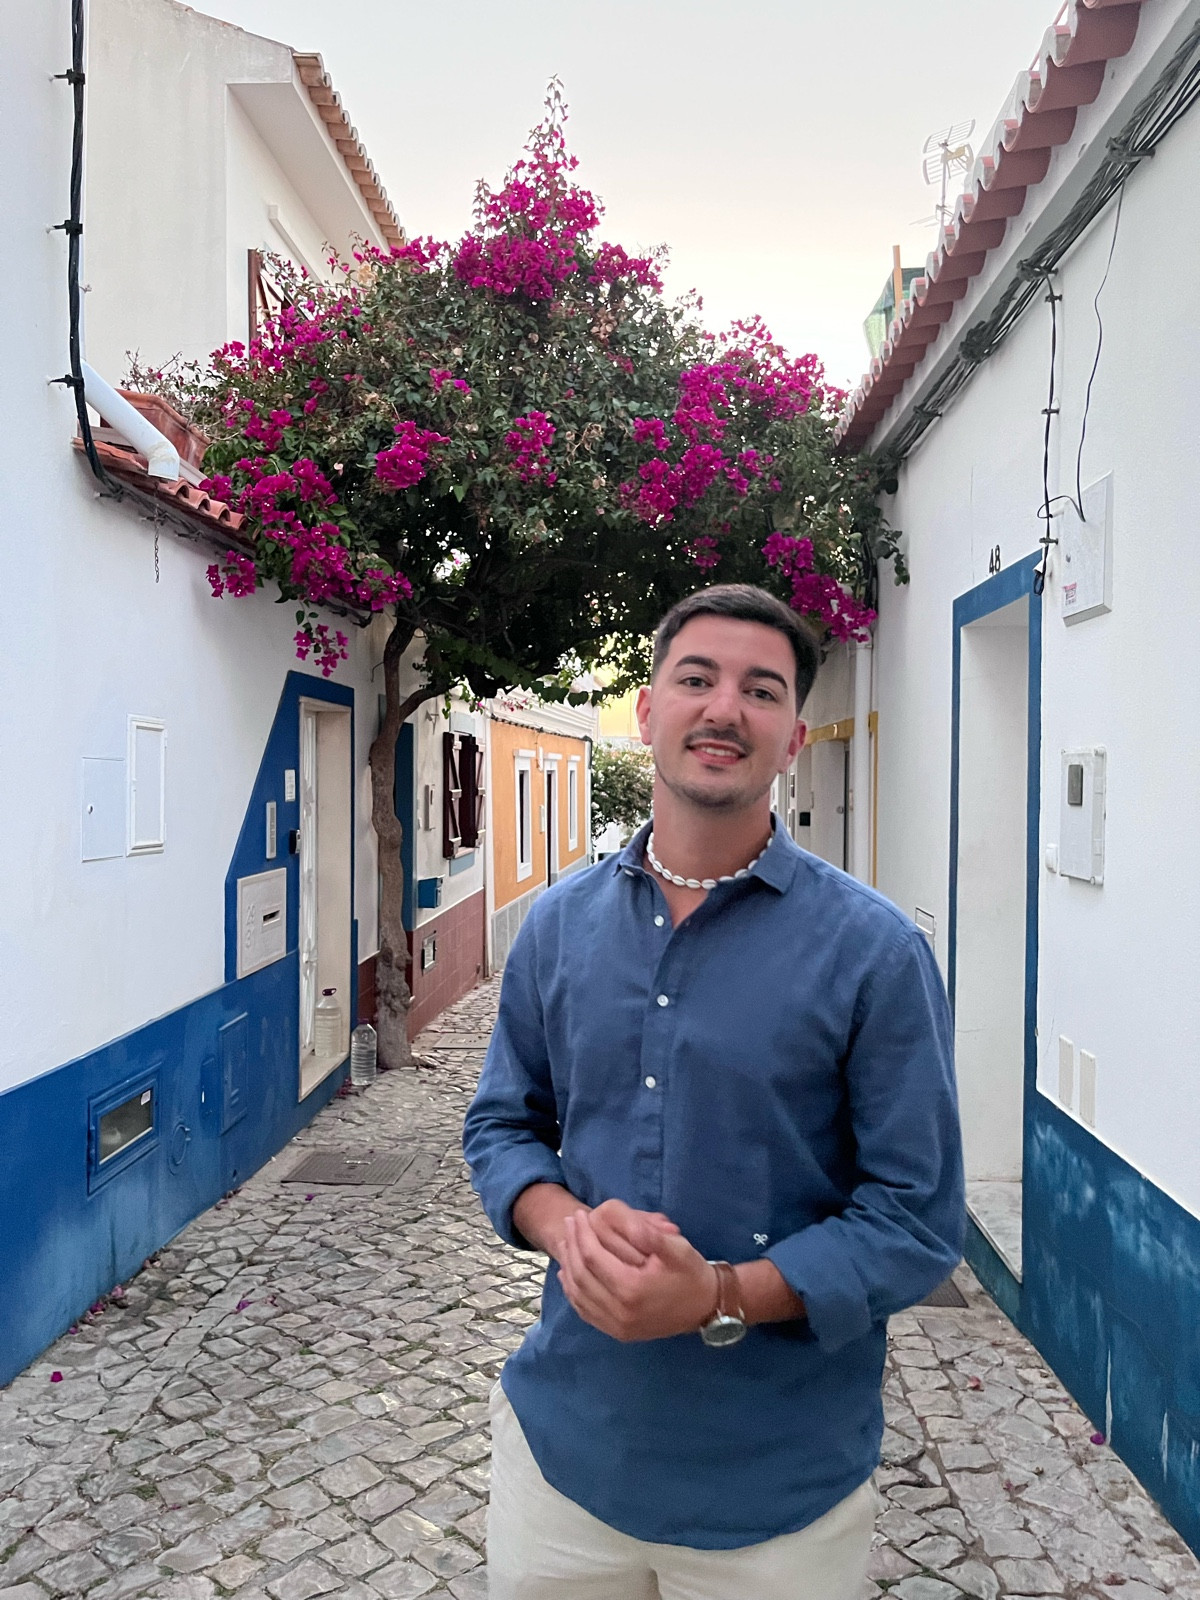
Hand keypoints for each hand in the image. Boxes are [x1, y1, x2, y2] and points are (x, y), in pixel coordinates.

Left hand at [557, 1203, 715, 1342]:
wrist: (707, 1307)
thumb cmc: (691, 1273)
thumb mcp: (675, 1246)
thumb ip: (646, 1232)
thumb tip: (616, 1214)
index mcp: (631, 1288)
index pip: (592, 1257)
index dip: (582, 1234)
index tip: (578, 1214)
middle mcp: (620, 1312)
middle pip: (581, 1275)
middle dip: (572, 1246)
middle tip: (569, 1223)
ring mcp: (617, 1326)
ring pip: (579, 1295)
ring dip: (568, 1266)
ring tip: (566, 1243)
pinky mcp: (618, 1333)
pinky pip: (586, 1312)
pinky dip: (573, 1292)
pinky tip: (569, 1275)